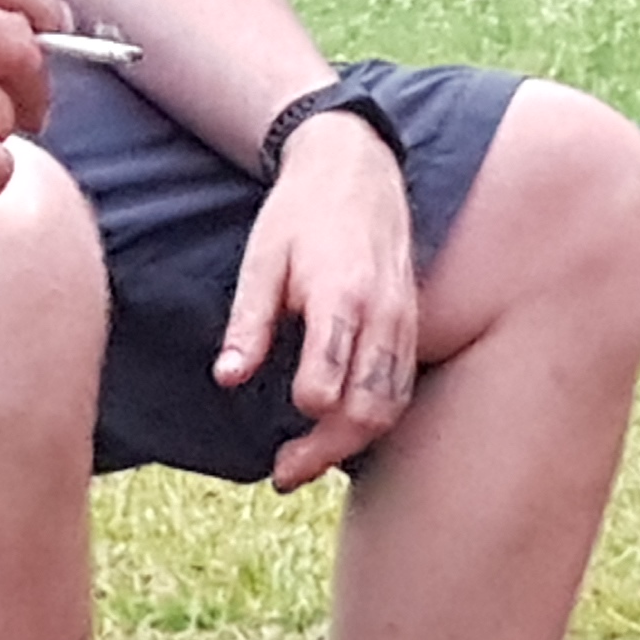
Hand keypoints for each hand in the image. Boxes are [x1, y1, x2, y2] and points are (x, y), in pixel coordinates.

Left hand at [213, 114, 419, 490]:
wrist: (357, 167)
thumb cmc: (300, 213)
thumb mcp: (261, 259)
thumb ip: (249, 322)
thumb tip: (227, 379)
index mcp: (341, 296)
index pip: (330, 382)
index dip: (305, 414)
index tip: (277, 439)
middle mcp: (383, 314)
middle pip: (368, 408)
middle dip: (327, 450)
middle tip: (283, 472)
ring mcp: (404, 320)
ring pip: (391, 404)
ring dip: (352, 443)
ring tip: (305, 462)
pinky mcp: (412, 324)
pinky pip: (403, 386)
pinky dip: (376, 418)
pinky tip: (340, 431)